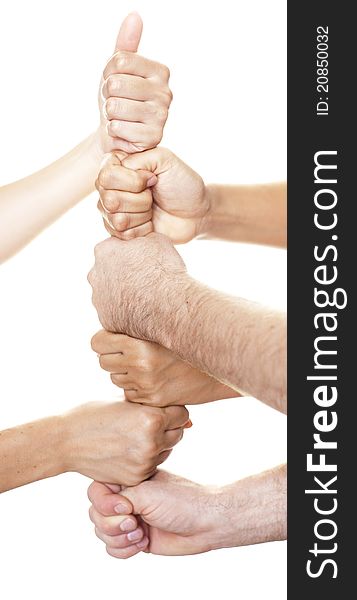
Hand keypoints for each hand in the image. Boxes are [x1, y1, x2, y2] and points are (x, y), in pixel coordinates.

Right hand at [61, 401, 188, 485]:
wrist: (66, 441)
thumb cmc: (95, 414)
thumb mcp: (126, 402)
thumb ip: (155, 406)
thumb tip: (188, 420)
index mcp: (152, 417)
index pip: (182, 414)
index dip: (170, 411)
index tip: (156, 411)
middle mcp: (152, 441)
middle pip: (178, 433)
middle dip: (166, 428)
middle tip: (144, 424)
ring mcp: (145, 462)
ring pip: (167, 450)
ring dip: (157, 444)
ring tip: (132, 437)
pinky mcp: (136, 477)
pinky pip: (153, 465)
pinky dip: (145, 459)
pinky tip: (126, 451)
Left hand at [88, 233, 186, 337]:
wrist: (169, 305)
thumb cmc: (164, 270)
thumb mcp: (157, 239)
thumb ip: (141, 238)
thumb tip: (141, 239)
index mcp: (104, 251)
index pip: (114, 247)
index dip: (131, 253)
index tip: (144, 259)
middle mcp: (95, 275)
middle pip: (108, 272)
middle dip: (122, 274)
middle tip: (145, 279)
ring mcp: (99, 300)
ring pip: (110, 294)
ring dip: (123, 294)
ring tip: (146, 297)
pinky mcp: (106, 319)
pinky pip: (115, 313)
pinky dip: (126, 312)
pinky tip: (143, 311)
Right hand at [88, 466, 286, 558]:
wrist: (205, 523)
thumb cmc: (181, 501)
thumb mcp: (145, 493)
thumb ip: (117, 499)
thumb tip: (101, 511)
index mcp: (128, 481)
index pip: (96, 491)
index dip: (104, 503)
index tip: (125, 507)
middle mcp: (126, 499)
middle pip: (95, 515)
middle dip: (112, 524)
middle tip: (134, 522)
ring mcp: (130, 519)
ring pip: (102, 533)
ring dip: (119, 538)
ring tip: (141, 533)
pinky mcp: (135, 539)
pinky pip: (113, 549)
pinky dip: (124, 550)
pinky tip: (143, 543)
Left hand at [91, 330, 239, 404]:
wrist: (218, 366)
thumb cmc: (189, 340)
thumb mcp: (163, 328)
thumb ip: (136, 330)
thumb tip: (107, 331)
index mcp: (139, 344)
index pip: (97, 342)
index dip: (104, 340)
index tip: (114, 339)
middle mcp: (139, 366)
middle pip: (103, 362)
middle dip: (114, 357)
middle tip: (130, 352)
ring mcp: (145, 385)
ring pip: (115, 378)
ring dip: (125, 373)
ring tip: (146, 365)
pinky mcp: (152, 400)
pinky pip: (129, 393)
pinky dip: (137, 388)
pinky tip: (154, 379)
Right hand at [96, 148, 208, 242]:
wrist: (196, 213)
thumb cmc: (182, 184)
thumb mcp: (165, 159)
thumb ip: (140, 157)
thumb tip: (122, 169)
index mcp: (117, 165)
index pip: (107, 176)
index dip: (134, 182)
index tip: (152, 179)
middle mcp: (108, 187)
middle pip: (109, 199)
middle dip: (140, 200)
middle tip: (152, 195)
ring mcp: (111, 210)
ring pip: (117, 219)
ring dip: (142, 214)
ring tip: (152, 208)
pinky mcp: (118, 231)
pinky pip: (122, 234)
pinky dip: (143, 229)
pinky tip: (150, 222)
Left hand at [97, 13, 171, 153]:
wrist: (117, 134)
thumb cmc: (119, 99)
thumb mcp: (118, 70)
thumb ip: (126, 44)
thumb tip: (135, 16)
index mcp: (159, 71)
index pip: (119, 62)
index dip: (107, 74)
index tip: (114, 83)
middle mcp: (165, 92)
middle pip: (115, 84)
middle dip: (107, 96)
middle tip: (117, 103)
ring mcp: (161, 116)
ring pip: (115, 107)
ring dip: (110, 115)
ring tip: (120, 118)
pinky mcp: (153, 137)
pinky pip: (117, 128)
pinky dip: (114, 132)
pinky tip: (124, 132)